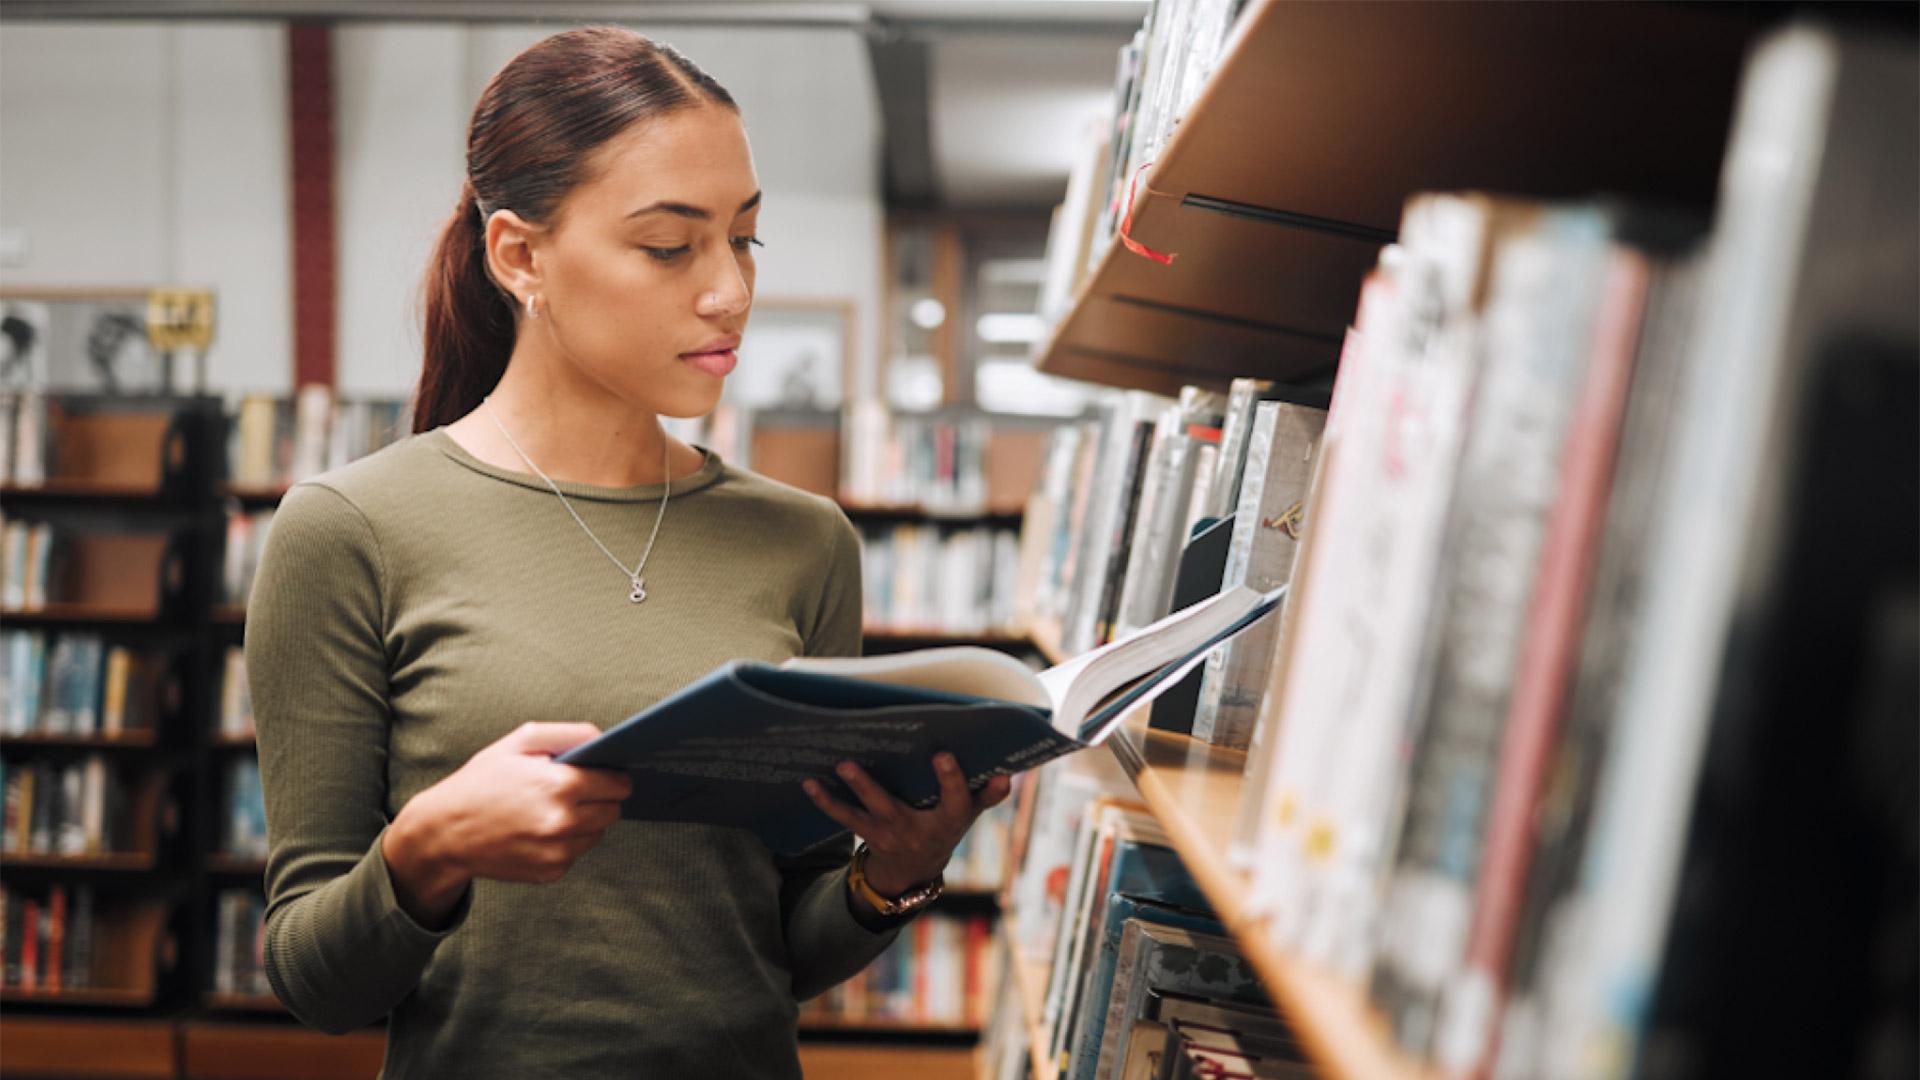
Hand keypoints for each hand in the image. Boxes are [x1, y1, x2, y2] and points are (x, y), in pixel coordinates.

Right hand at [383, 722, 632, 926]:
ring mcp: (558, 851)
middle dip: (601, 798)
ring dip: (585, 822)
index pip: (618, 784)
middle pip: (613, 810)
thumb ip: (566, 734)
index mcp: (560, 785)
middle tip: (576, 791)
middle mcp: (563, 822)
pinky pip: (576, 853)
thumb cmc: (481, 782)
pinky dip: (566, 843)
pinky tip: (538, 831)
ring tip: (551, 810)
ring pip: (598, 833)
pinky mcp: (550, 872)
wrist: (445, 833)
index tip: (607, 774)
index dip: (614, 776)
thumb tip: (603, 739)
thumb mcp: (518, 743)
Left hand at [801, 753, 1011, 896]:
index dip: (951, 779)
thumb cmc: (946, 826)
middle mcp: (915, 829)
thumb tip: (1008, 774)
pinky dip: (826, 801)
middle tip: (857, 763)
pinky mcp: (868, 832)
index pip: (955, 801)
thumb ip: (988, 795)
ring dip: (848, 791)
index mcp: (948, 820)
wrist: (915, 870)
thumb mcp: (970, 814)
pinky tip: (808, 782)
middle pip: (893, 807)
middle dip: (874, 787)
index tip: (943, 754)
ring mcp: (888, 832)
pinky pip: (845, 817)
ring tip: (837, 765)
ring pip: (862, 814)